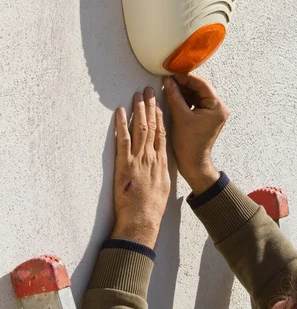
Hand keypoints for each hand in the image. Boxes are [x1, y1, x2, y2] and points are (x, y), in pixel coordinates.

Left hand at [112, 87, 170, 247]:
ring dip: (138, 110)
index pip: (162, 133)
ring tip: (137, 95)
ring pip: (140, 128)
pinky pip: (123, 139)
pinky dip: (122, 124)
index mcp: (161, 162)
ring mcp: (139, 159)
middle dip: (151, 106)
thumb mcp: (162, 187)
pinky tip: (120, 112)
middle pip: (152, 125)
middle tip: (149, 90)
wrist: (142, 219)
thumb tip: (159, 165)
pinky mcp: (125, 163)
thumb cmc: (151, 207)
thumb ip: (160, 172)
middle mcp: (152, 156)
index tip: (159, 103)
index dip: (160, 116)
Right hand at [163, 74, 228, 193]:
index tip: (173, 74)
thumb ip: (175, 96)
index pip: (202, 85)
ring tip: (170, 89)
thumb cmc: (189, 144)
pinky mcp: (207, 117)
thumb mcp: (180, 117)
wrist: (193, 162)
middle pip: (201, 89)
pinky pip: (196, 102)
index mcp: (217, 107)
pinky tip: (175, 97)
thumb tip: (168, 81)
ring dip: (184, 91)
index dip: (186, 78)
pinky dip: (186, 99)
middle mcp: (219, 108)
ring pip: (197, 95)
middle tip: (169, 81)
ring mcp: (213, 112)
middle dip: (184, 85)